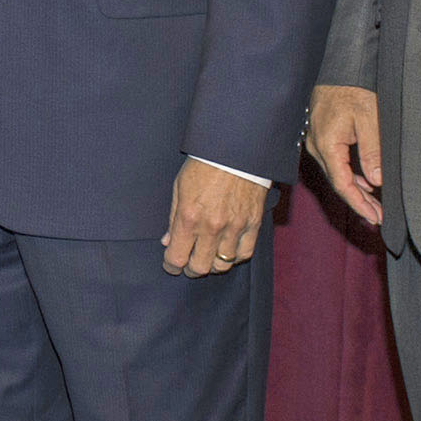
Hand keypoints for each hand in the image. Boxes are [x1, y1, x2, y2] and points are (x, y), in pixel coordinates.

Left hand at [163, 159, 268, 276]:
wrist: (236, 151)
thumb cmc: (204, 166)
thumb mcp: (179, 189)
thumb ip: (173, 219)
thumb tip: (167, 241)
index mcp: (189, 218)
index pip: (176, 257)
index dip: (171, 266)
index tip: (171, 265)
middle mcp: (211, 227)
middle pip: (200, 267)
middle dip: (190, 269)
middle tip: (188, 264)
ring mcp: (234, 227)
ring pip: (222, 265)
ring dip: (212, 265)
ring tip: (207, 257)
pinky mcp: (252, 224)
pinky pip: (244, 254)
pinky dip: (234, 258)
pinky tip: (227, 252)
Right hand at [306, 84, 383, 225]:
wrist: (337, 68)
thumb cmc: (352, 89)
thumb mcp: (370, 118)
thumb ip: (373, 151)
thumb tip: (376, 180)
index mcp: (327, 145)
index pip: (343, 184)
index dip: (359, 204)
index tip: (375, 217)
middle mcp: (317, 147)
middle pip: (338, 183)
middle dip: (359, 202)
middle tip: (379, 217)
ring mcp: (316, 142)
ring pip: (336, 174)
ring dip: (355, 189)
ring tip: (375, 204)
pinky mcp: (321, 137)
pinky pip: (334, 163)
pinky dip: (349, 175)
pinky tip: (364, 181)